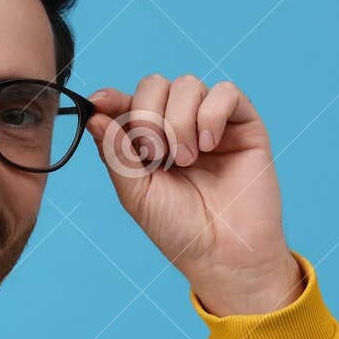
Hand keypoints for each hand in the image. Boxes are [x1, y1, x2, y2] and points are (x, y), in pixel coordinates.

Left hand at [84, 74, 302, 315]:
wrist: (223, 253)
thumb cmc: (180, 229)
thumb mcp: (136, 194)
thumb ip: (116, 154)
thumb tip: (94, 116)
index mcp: (147, 141)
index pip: (127, 102)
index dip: (112, 97)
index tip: (99, 101)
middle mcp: (177, 125)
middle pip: (155, 84)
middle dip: (148, 115)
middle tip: (156, 156)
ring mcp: (210, 122)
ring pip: (187, 84)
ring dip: (179, 121)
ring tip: (186, 160)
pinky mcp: (243, 124)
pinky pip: (226, 92)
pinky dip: (211, 114)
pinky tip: (209, 145)